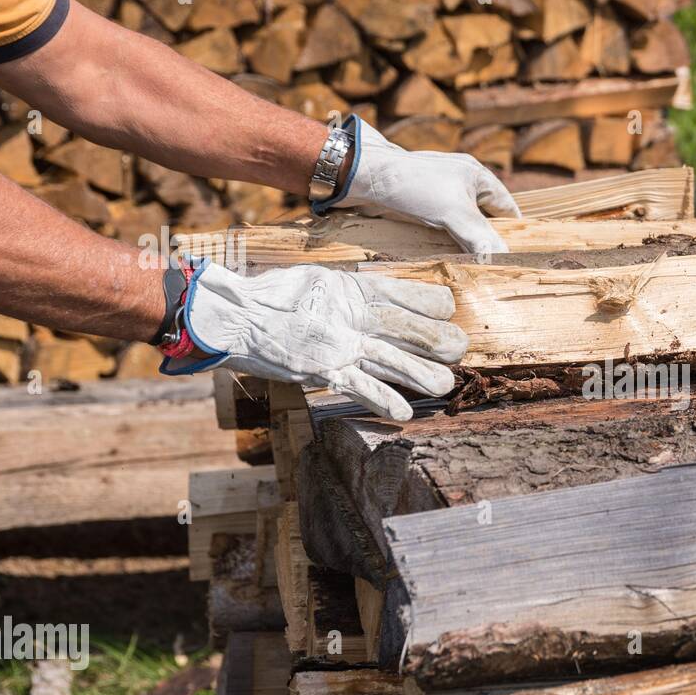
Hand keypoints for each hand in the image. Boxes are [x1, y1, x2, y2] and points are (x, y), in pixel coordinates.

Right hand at [183, 261, 466, 420]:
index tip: (448, 309)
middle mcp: (351, 314)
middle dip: (438, 340)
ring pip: (392, 359)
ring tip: (446, 385)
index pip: (404, 292)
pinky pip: (361, 387)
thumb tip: (382, 297)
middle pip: (407, 327)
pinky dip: (385, 400)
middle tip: (461, 348)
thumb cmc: (275, 298)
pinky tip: (405, 413)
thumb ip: (352, 291)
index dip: (432, 303)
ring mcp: (339, 344)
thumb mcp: (319, 281)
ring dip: (422, 374)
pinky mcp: (324, 370)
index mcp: (352, 288)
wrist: (234, 317)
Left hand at [326, 116, 519, 254]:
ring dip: (464, 244)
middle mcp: (461, 183)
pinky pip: (441, 227)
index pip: (507, 208)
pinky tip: (446, 258)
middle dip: (487, 241)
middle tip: (494, 268)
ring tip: (472, 268)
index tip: (517, 257)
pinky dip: (445, 242)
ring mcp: (440, 193)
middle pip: (484, 218)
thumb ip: (481, 238)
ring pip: (462, 225)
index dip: (514, 231)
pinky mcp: (420, 204)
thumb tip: (503, 261)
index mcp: (477, 176)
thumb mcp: (455, 214)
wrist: (364, 177)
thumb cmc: (414, 186)